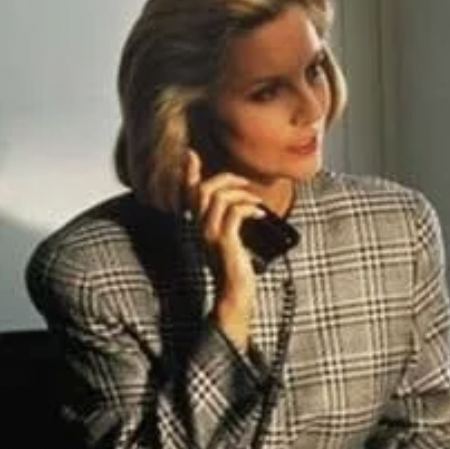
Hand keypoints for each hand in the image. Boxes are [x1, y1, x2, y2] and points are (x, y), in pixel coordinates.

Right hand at [183, 150, 264, 347]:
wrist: (234, 295)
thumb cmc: (235, 268)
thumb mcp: (229, 240)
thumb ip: (228, 222)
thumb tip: (241, 204)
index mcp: (199, 225)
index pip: (188, 193)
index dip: (189, 172)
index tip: (191, 154)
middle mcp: (199, 228)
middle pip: (203, 189)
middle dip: (226, 178)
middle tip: (245, 184)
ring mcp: (210, 235)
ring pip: (218, 197)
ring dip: (241, 194)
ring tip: (256, 203)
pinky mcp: (225, 242)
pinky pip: (234, 213)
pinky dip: (250, 208)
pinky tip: (261, 216)